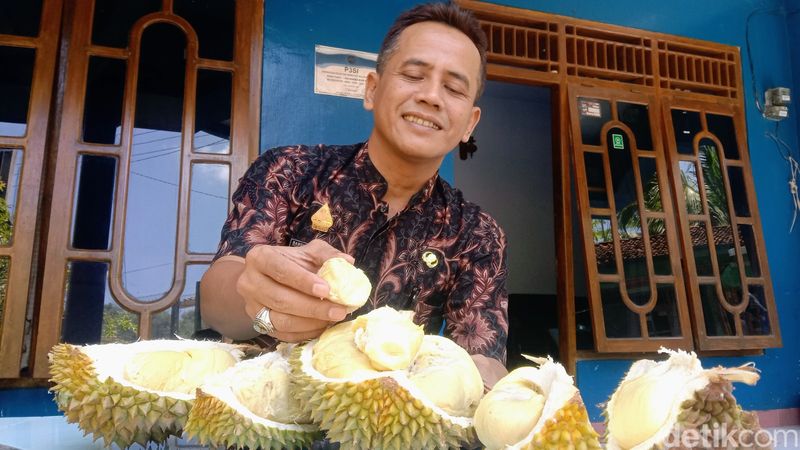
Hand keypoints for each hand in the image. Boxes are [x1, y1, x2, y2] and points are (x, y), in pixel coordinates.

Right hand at [238, 239, 354, 341]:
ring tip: (333, 319)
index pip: (280, 270)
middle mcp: (249, 282)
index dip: (303, 281)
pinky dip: (305, 333)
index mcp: (260, 258)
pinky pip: (283, 334)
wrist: (267, 279)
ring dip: (311, 323)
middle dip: (313, 307)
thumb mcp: (307, 252)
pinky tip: (322, 327)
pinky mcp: (259, 325)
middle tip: (339, 311)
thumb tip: (347, 262)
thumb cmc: (292, 262)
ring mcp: (252, 306)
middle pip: (281, 299)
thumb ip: (327, 255)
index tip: (326, 290)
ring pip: (281, 320)